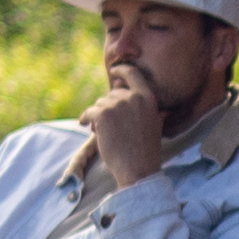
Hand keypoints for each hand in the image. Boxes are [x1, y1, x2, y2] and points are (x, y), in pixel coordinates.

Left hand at [85, 71, 171, 186]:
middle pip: (112, 94)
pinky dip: (85, 119)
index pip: (133, 74)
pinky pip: (89, 112)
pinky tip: (86, 126)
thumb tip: (126, 91)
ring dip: (98, 117)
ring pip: (100, 104)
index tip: (113, 71)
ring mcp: (118, 105)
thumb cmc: (144, 150)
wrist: (138, 168)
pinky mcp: (103, 114)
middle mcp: (133, 97)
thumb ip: (143, 106)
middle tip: (110, 126)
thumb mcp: (153, 123)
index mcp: (148, 98)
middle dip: (108, 108)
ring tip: (105, 133)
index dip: (121, 70)